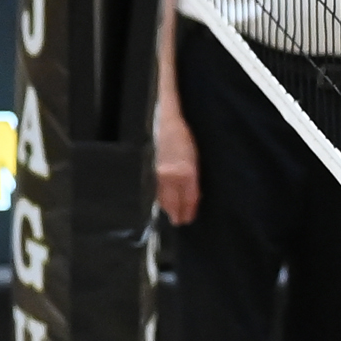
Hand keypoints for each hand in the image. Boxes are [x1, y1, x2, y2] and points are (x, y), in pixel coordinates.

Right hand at [155, 109, 201, 224]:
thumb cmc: (182, 135)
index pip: (188, 199)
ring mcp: (156, 174)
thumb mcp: (194, 157)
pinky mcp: (146, 170)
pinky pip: (152, 189)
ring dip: (166, 208)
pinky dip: (156, 197)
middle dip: (176, 214)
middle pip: (172, 203)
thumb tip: (192, 197)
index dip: (188, 211)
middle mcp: (171, 176)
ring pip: (160, 198)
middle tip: (179, 221)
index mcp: (186, 172)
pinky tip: (159, 201)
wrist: (162, 119)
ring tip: (170, 214)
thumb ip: (193, 179)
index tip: (188, 218)